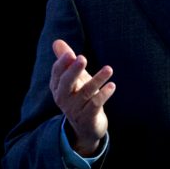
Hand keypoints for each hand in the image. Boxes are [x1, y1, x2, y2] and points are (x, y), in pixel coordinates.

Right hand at [50, 39, 115, 155]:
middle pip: (67, 83)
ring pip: (86, 92)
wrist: (86, 127)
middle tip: (82, 58)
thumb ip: (66, 60)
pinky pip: (96, 104)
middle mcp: (63, 98)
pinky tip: (112, 85)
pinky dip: (104, 94)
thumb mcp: (74, 78)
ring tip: (109, 69)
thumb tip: (57, 41)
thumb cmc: (79, 96)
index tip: (70, 54)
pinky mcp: (88, 117)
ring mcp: (75, 109)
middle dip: (74, 70)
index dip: (63, 64)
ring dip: (98, 79)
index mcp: (57, 87)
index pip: (57, 73)